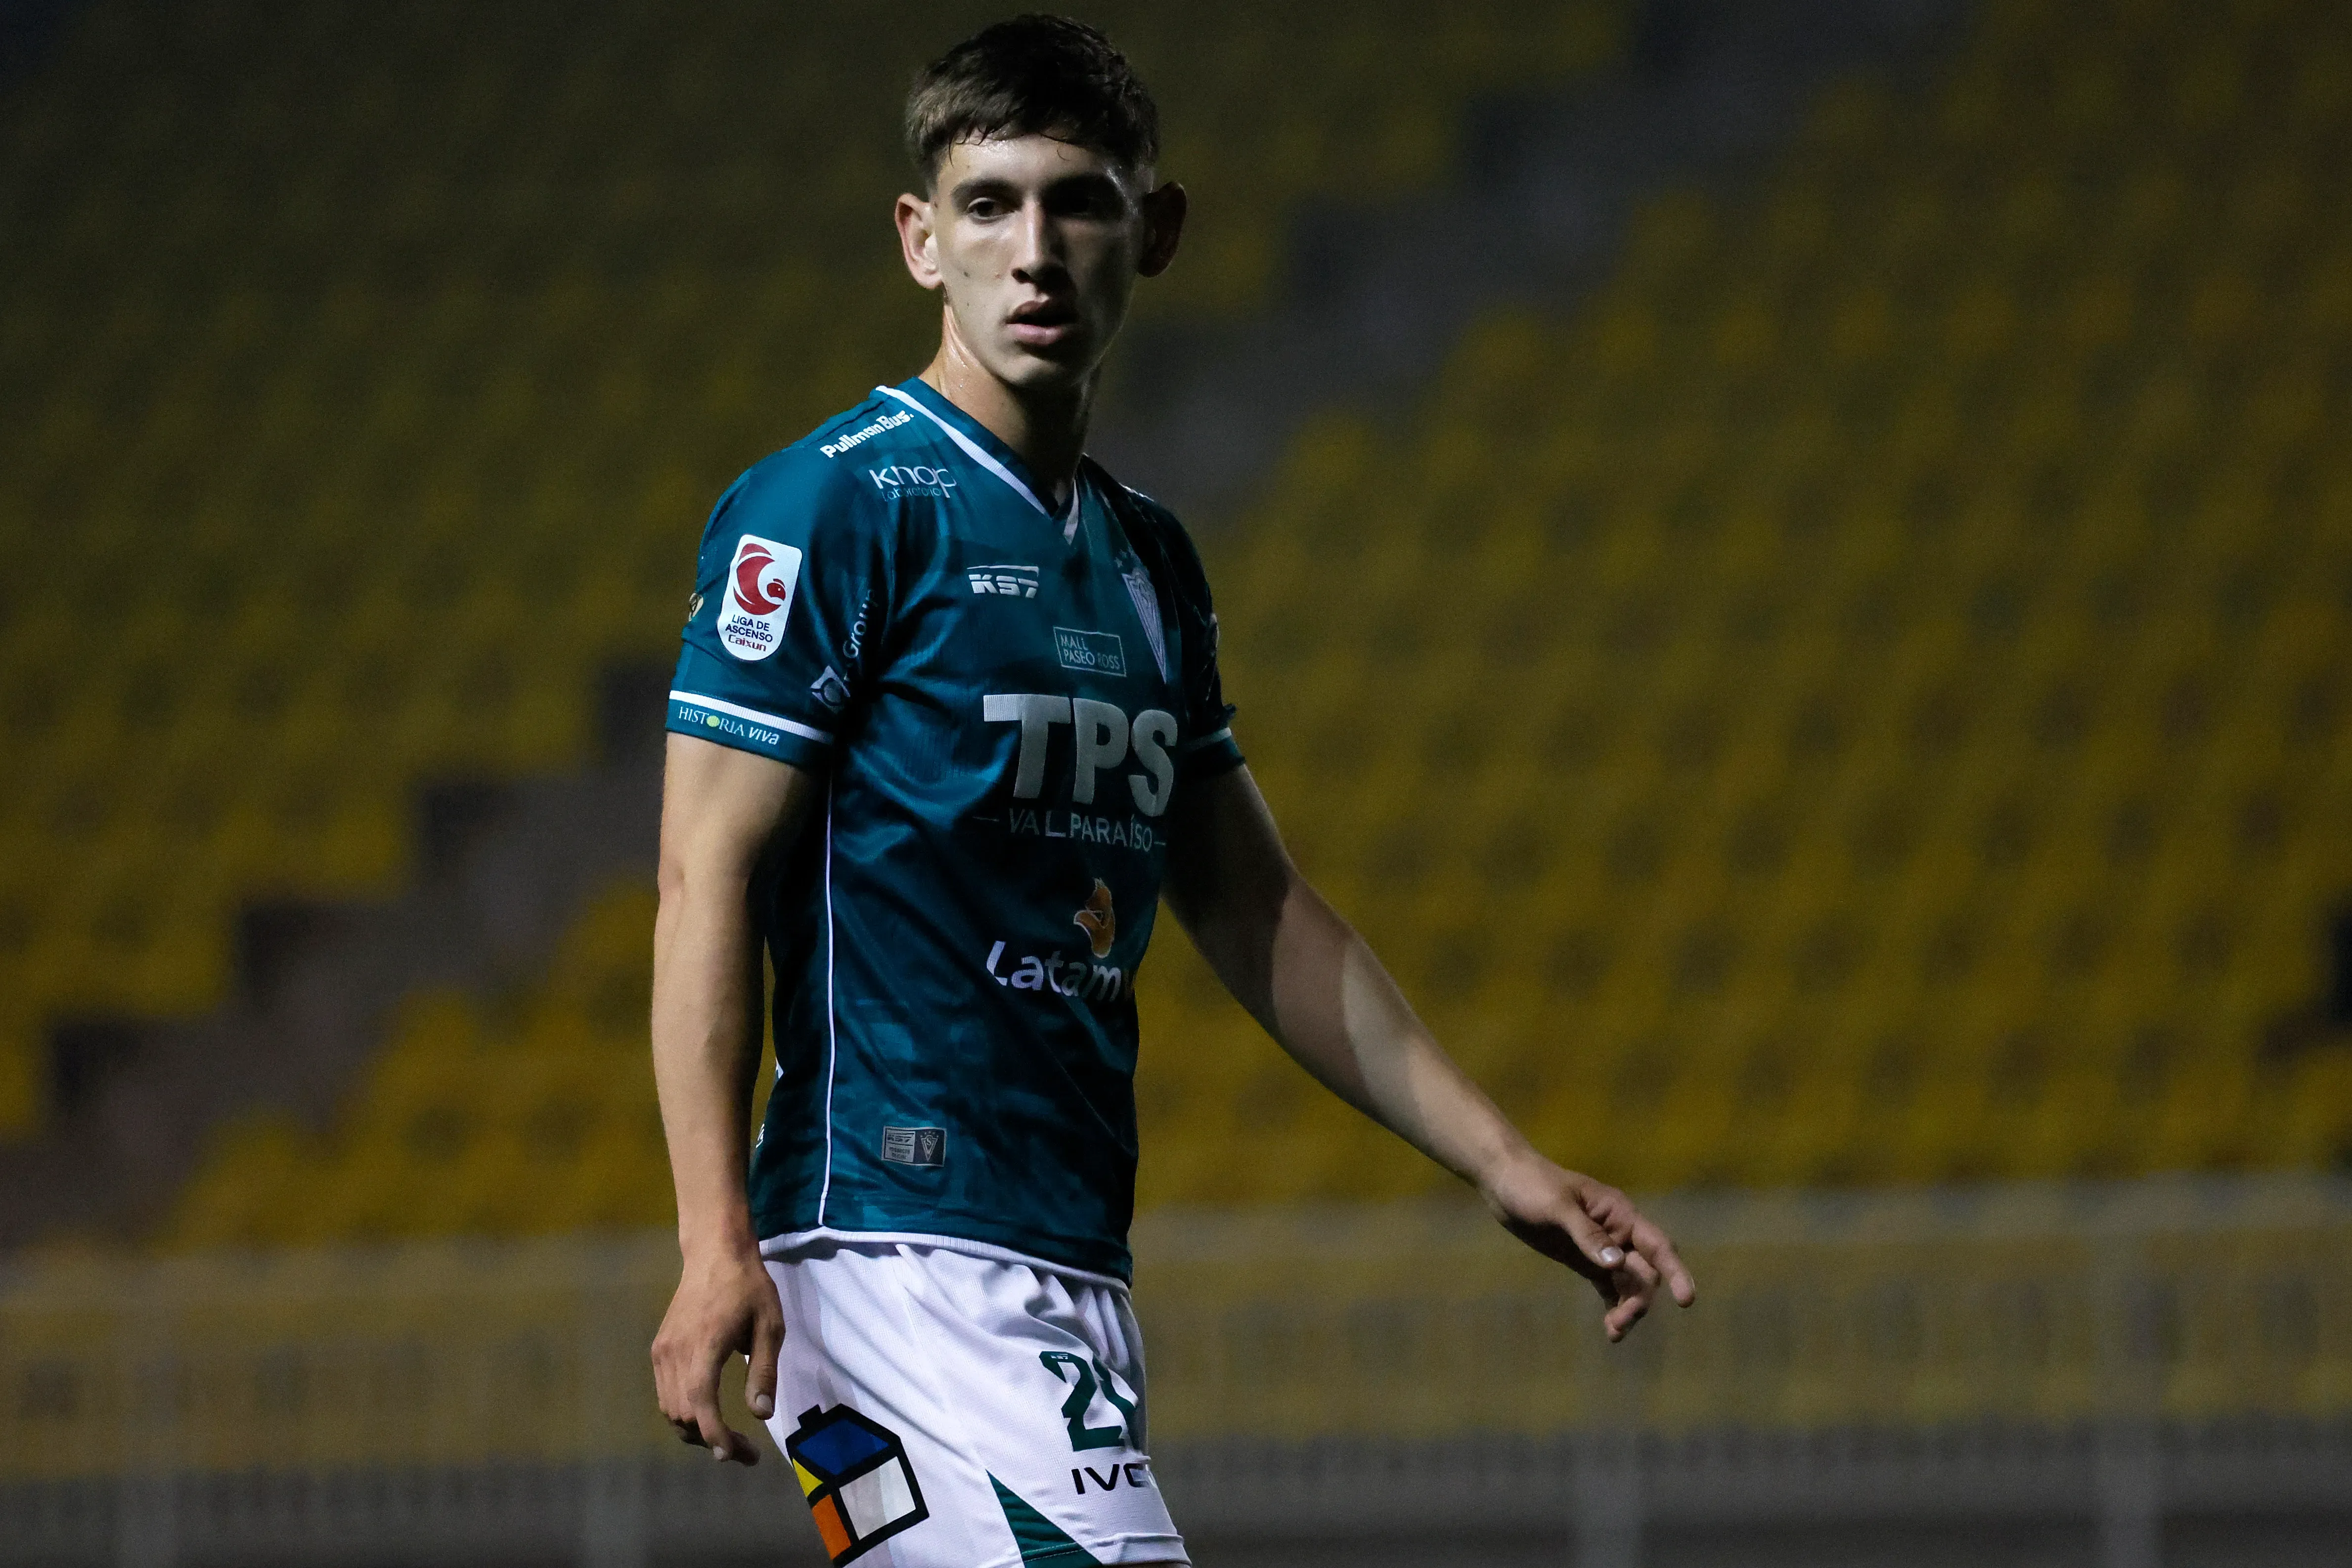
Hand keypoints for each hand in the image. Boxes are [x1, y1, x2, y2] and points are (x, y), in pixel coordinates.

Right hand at [650, 1248, 784, 1462]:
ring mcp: (662, 1351)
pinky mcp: (659, 1349)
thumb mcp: (770, 1326)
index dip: (716, 1436)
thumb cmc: (749, 1287)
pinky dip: (685, 1412)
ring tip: (729, 1437)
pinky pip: (665, 1394)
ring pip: (671, 1409)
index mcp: (704, 1346)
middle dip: (713, 1440)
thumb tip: (760, 1415)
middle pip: (684, 1415)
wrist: (715, 1253)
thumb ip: (763, 1371)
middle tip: (745, 1451)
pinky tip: (708, 1413)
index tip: (737, 1455)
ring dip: (697, 1430)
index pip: (701, 1405)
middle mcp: (675, 1353)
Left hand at [1483, 1157, 1695, 1340]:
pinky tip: (1611, 1330)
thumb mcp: (1557, 1208)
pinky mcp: (1585, 1260)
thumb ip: (1587, 1235)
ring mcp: (1602, 1248)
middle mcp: (1618, 1232)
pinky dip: (1613, 1306)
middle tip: (1620, 1323)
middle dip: (1639, 1299)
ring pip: (1629, 1283)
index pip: (1657, 1246)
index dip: (1675, 1272)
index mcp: (1619, 1213)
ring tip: (1614, 1332)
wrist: (1505, 1181)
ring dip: (1627, 1307)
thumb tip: (1617, 1264)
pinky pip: (1608, 1286)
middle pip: (1644, 1272)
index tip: (1686, 1301)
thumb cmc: (1532, 1185)